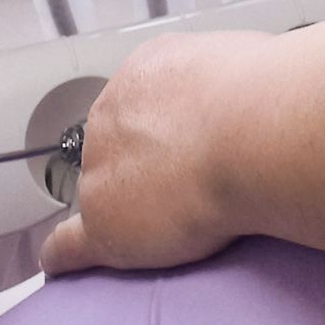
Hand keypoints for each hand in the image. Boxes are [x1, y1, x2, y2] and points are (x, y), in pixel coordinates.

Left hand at [39, 31, 268, 276]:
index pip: (142, 105)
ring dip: (127, 206)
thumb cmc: (262, 93)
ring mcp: (100, 167)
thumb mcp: (240, 59)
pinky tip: (62, 265)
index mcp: (144, 70)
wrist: (250, 130)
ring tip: (174, 222)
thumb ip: (219, 81)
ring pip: (103, 192)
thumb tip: (236, 95)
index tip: (190, 144)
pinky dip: (66, 255)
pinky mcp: (102, 221)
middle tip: (194, 181)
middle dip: (146, 163)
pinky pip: (69, 243)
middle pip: (117, 146)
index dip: (166, 130)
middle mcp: (112, 111)